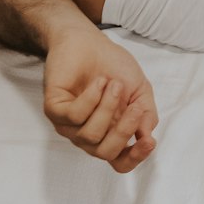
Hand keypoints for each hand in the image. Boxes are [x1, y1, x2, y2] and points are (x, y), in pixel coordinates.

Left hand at [43, 25, 158, 172]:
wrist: (88, 41)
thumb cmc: (113, 65)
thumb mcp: (139, 89)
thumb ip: (146, 113)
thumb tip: (147, 136)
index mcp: (110, 133)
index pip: (120, 161)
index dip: (135, 157)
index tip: (149, 141)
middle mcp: (88, 134)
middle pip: (106, 153)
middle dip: (124, 130)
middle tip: (135, 105)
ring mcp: (69, 125)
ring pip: (90, 135)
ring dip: (108, 107)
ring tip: (113, 84)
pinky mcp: (54, 109)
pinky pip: (74, 116)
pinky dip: (91, 99)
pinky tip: (98, 82)